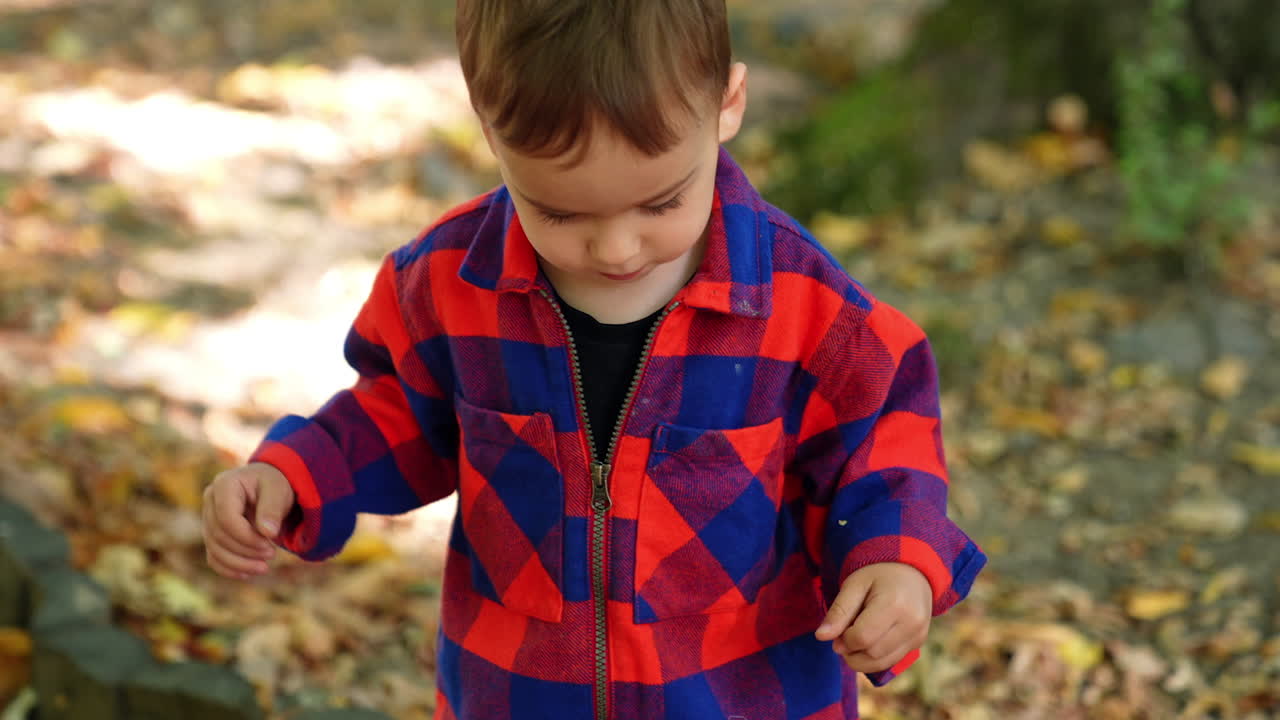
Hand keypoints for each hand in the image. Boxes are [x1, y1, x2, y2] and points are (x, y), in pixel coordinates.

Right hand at [202, 462, 294, 579]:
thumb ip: (272, 509)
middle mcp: (210, 500)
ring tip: (263, 568)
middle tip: (271, 554)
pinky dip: (229, 568)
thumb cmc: (273, 485)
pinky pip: (213, 556)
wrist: (269, 488)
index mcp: (224, 485)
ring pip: (214, 548)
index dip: (246, 537)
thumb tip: (267, 533)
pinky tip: (247, 574)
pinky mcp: (211, 534)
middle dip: (246, 550)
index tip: (270, 545)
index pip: (226, 518)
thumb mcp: (278, 491)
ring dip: (239, 563)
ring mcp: (207, 518)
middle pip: (219, 535)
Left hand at [814, 562, 932, 672]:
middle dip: (851, 650)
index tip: (839, 629)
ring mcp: (918, 635)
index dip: (844, 639)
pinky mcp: (919, 642)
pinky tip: (869, 641)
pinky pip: (891, 661)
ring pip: (881, 663)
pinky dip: (874, 658)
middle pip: (871, 653)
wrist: (911, 572)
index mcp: (894, 604)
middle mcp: (911, 623)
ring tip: (855, 638)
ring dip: (861, 658)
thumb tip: (821, 637)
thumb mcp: (854, 585)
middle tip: (845, 633)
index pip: (862, 638)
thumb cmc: (878, 576)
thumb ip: (838, 611)